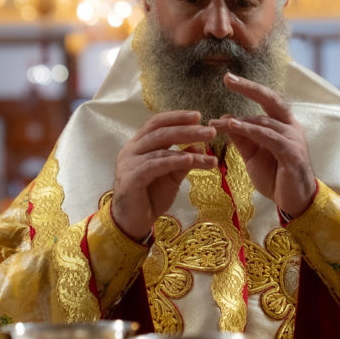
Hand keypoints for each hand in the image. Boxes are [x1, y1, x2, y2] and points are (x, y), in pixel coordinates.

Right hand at [112, 111, 217, 239]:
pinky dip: (173, 161)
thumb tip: (199, 147)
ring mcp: (129, 163)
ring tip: (207, 148)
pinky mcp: (131, 178)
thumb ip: (182, 162)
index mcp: (139, 144)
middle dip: (187, 130)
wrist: (134, 222)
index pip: (157, 123)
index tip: (198, 116)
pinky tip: (190, 161)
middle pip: (161, 132)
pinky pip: (154, 165)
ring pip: (160, 149)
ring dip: (186, 148)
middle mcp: (131, 150)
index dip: (177, 117)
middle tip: (210, 131)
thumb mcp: (172, 177)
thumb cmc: (151, 197)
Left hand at [209, 73, 316, 216]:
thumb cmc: (276, 176)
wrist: (295, 201)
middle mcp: (291, 127)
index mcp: (283, 125)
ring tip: (216, 122)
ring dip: (239, 121)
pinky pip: (269, 138)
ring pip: (264, 122)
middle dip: (249, 88)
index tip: (228, 78)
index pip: (266, 100)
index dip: (249, 89)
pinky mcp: (292, 154)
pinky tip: (234, 127)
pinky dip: (251, 131)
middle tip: (228, 79)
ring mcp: (293, 140)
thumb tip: (225, 118)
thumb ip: (241, 137)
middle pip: (271, 100)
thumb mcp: (253, 155)